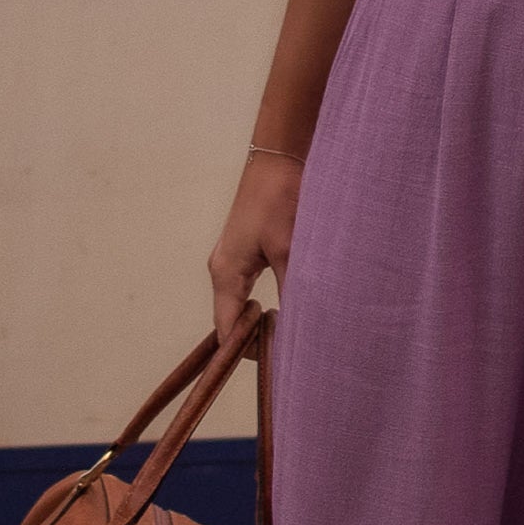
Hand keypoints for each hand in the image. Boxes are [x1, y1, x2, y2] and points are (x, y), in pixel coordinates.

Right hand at [208, 148, 301, 346]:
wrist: (279, 159)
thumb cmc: (280, 200)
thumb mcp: (290, 249)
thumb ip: (292, 290)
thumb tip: (300, 326)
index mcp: (226, 272)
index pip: (226, 329)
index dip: (244, 352)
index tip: (273, 365)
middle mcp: (223, 269)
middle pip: (230, 320)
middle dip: (253, 340)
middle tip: (286, 352)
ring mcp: (232, 260)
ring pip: (240, 306)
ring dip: (259, 322)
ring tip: (288, 335)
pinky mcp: (245, 251)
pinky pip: (247, 290)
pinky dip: (262, 305)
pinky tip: (286, 309)